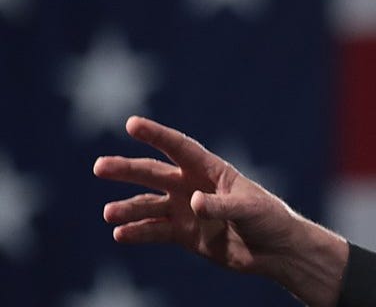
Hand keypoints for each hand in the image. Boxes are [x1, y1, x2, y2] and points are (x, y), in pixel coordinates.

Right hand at [94, 116, 346, 306]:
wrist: (275, 251)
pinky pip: (155, 231)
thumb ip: (222, 206)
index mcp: (211, 169)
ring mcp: (186, 210)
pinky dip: (138, 232)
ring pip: (149, 204)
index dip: (156, 135)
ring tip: (109, 214)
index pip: (179, 147)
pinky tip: (120, 235)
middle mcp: (193, 186)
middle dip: (127, 169)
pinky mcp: (184, 234)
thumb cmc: (269, 219)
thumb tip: (193, 203)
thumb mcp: (250, 209)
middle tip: (100, 167)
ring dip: (128, 208)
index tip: (132, 124)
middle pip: (154, 173)